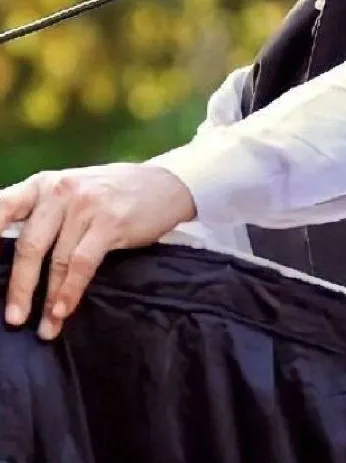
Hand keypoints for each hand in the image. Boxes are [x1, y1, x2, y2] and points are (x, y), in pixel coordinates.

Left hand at [0, 163, 195, 339]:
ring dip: (47, 300)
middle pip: (29, 244)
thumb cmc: (109, 194)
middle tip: (13, 319)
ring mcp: (86, 204)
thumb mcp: (70, 192)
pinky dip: (70, 292)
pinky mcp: (110, 221)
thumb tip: (15, 262)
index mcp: (42, 183)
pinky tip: (63, 311)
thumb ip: (42, 215)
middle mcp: (60, 189)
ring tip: (44, 328)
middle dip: (18, 287)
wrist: (162, 185)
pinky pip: (81, 264)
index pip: (2, 206)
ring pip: (56, 260)